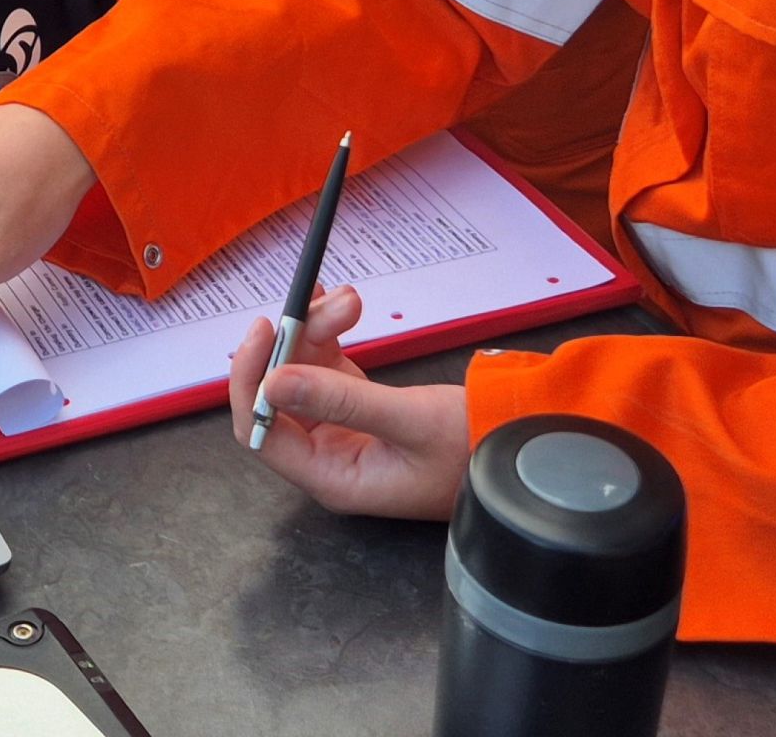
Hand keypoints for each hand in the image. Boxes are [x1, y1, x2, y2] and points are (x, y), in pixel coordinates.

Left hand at [228, 285, 469, 518]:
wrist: (522, 447)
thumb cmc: (472, 446)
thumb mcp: (409, 420)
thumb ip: (341, 400)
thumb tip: (274, 380)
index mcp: (332, 477)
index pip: (262, 432)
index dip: (253, 379)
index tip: (266, 328)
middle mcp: (330, 458)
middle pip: (282, 395)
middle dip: (293, 344)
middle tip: (318, 301)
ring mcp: (345, 432)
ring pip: (306, 373)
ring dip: (318, 331)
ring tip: (349, 298)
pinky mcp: (362, 408)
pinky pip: (330, 368)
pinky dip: (332, 336)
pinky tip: (345, 308)